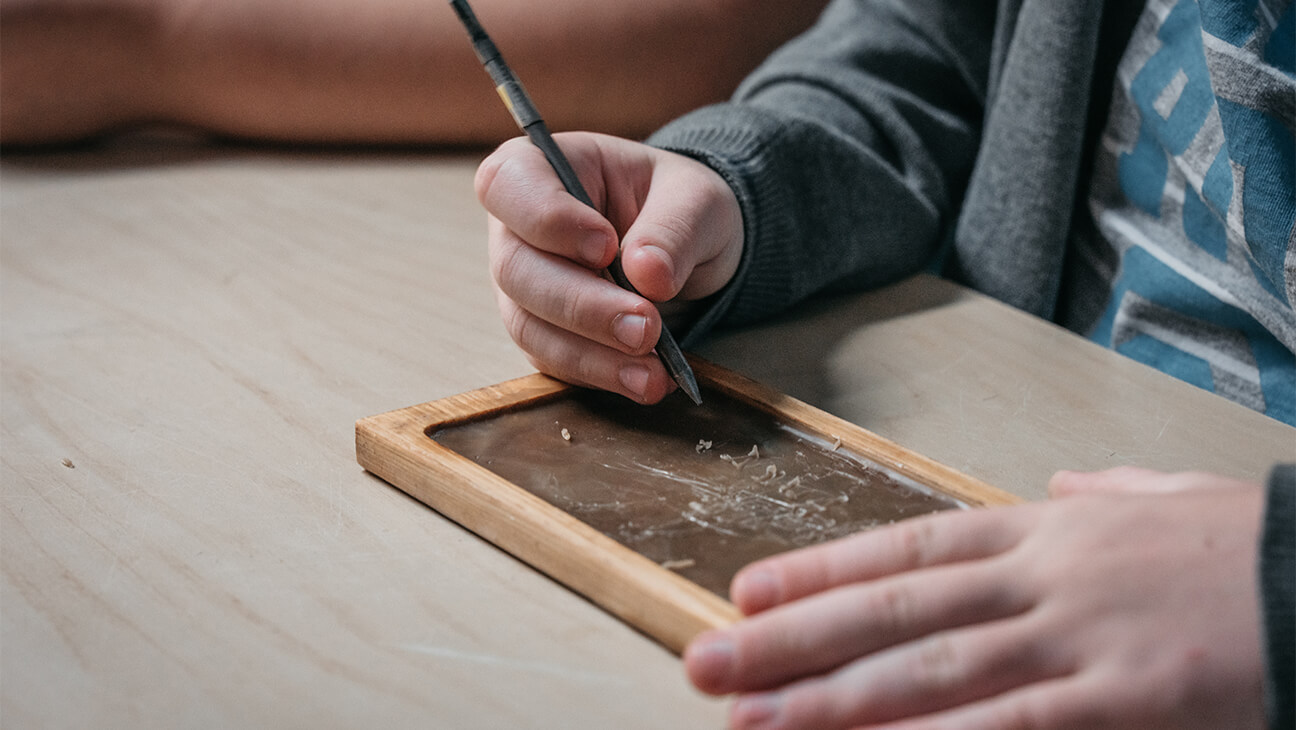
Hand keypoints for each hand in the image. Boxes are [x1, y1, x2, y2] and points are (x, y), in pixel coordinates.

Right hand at [476, 132, 742, 402]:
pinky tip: (646, 380)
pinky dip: (601, 375)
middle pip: (517, 270)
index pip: (509, 186)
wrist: (689, 251)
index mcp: (540, 169)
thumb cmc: (680, 206)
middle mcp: (516, 230)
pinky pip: (554, 360)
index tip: (605, 247)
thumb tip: (647, 275)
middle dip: (582, 306)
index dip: (548, 219)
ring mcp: (523, 286)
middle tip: (646, 327)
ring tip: (651, 372)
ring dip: (591, 355)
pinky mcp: (543, 332)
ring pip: (530, 326)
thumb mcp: (697, 200)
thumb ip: (674, 229)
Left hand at [684, 467, 1266, 728]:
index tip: (745, 591)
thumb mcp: (1162, 498)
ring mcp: (1078, 633)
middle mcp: (1041, 573)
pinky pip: (1011, 723)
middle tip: (710, 661)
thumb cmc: (1243, 544)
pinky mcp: (1125, 692)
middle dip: (792, 639)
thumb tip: (1061, 480)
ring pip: (930, 666)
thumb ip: (1101, 491)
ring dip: (834, 699)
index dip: (819, 570)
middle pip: (893, 606)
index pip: (905, 545)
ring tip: (755, 719)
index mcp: (1044, 526)